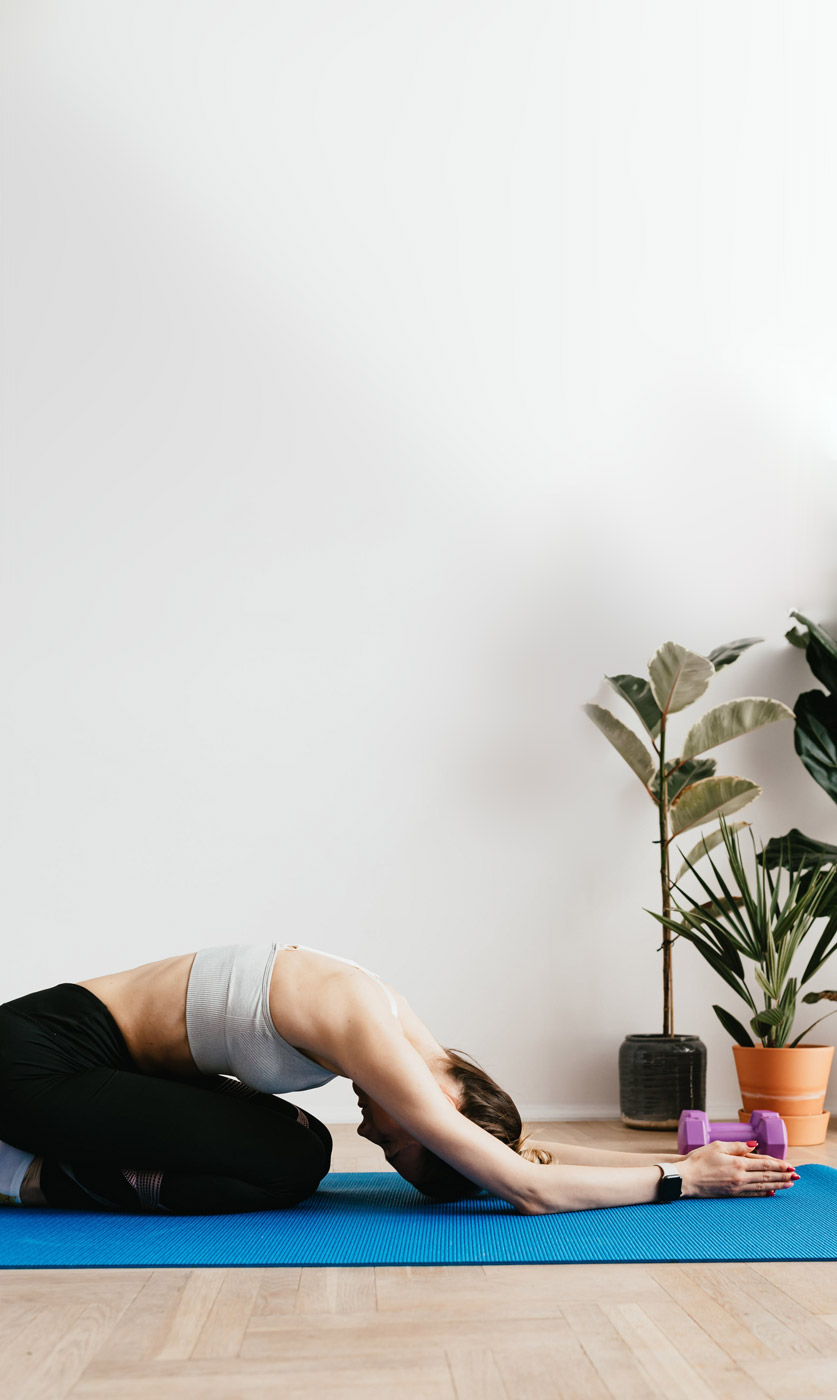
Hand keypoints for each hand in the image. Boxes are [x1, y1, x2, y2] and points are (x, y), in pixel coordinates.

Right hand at [679, 1139, 797, 1198]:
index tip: (790, 1165)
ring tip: (789, 1184)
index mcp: (738, 1163)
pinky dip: (764, 1194)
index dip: (779, 1164)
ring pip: (763, 1186)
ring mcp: (737, 1188)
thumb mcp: (717, 1146)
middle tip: (796, 1176)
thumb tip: (754, 1145)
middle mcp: (740, 1177)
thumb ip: (737, 1146)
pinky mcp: (732, 1195)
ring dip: (778, 1185)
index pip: (764, 1164)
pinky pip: (753, 1195)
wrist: (686, 1179)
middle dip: (783, 1176)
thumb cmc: (698, 1160)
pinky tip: (772, 1193)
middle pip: (767, 1176)